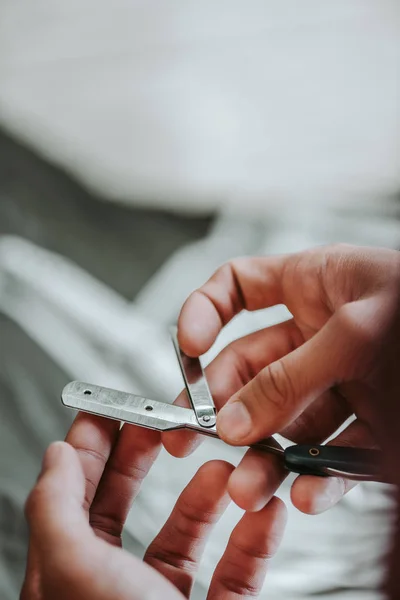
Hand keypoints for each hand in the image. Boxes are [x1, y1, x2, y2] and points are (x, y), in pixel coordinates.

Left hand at [21, 413, 286, 599]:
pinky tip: (262, 514)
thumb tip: (55, 454)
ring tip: (224, 469)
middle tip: (164, 424)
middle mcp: (112, 587)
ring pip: (185, 535)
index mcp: (71, 573)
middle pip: (125, 505)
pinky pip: (233, 573)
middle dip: (145, 457)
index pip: (72, 494)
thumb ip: (57, 508)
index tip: (110, 410)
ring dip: (208, 496)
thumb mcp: (74, 572)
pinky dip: (252, 541)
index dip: (89, 447)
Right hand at [162, 244, 399, 513]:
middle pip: (246, 366)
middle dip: (221, 404)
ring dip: (260, 454)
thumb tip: (233, 418)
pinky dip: (312, 477)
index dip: (203, 311)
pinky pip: (325, 452)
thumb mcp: (358, 332)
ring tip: (246, 485)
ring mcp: (338, 382)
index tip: (186, 344)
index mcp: (313, 285)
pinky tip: (305, 491)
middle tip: (197, 438)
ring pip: (280, 419)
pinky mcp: (364, 427)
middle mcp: (318, 334)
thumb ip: (291, 375)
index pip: (237, 286)